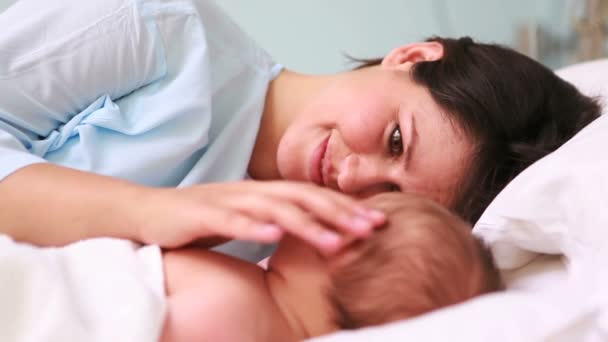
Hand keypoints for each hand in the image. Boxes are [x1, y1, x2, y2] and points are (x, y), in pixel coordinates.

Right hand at [134, 180, 385, 253]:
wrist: (147, 211)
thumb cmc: (200, 218)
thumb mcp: (245, 218)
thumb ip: (274, 220)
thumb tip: (307, 231)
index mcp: (263, 193)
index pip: (312, 197)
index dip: (346, 208)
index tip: (377, 222)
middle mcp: (251, 192)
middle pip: (303, 198)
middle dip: (340, 213)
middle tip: (373, 228)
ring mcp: (227, 201)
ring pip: (275, 209)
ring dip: (308, 224)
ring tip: (337, 242)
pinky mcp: (202, 213)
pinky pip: (231, 220)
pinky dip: (254, 226)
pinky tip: (274, 235)